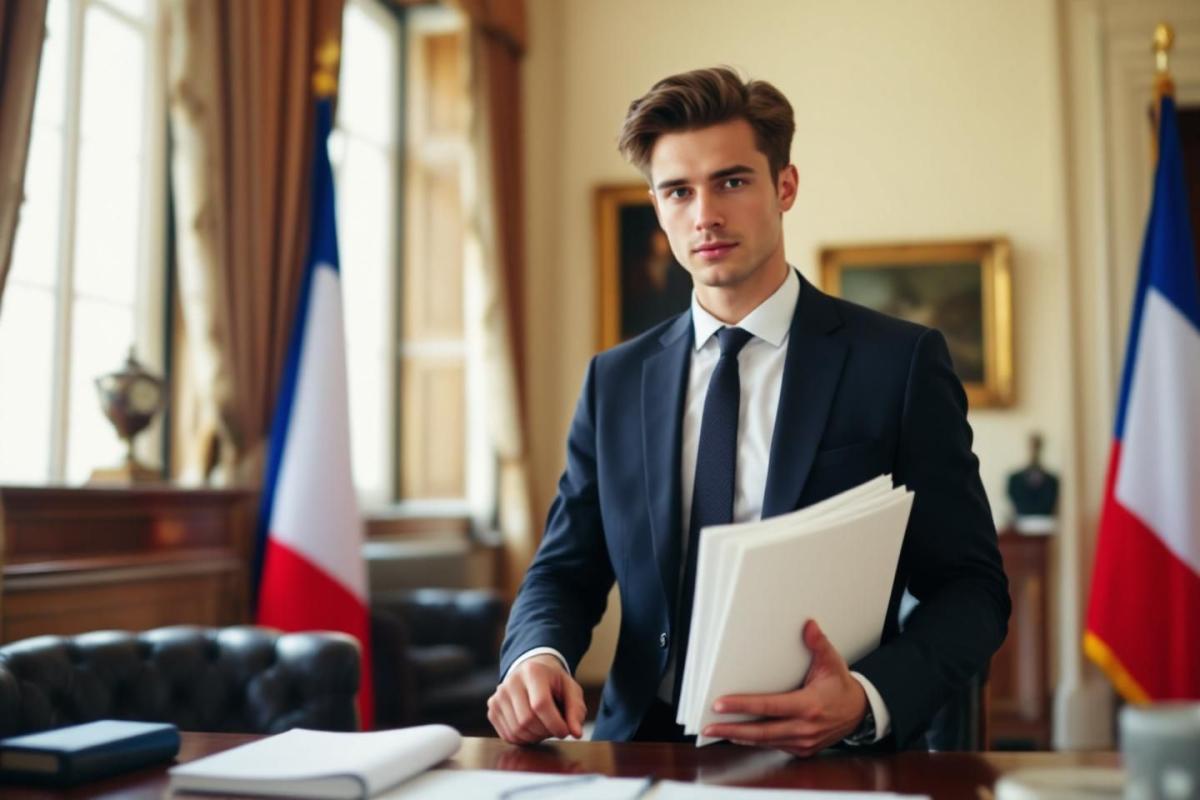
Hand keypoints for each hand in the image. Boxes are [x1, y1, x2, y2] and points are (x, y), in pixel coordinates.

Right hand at [487, 654, 585, 743]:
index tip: (565, 731)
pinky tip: (532, 728)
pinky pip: (507, 735)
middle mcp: (511, 682)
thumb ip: (575, 710)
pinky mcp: (492, 708)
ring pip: (517, 731)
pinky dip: (523, 739)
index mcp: (533, 672)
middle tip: (554, 728)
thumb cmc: (553, 682)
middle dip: (545, 732)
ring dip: (535, 737)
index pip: (540, 704)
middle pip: (527, 720)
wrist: (531, 671)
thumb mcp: (570, 689)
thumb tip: (576, 733)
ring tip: (544, 727)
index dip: (555, 723)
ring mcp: (498, 695)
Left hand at [702, 620, 867, 756]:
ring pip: (765, 742)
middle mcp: (805, 727)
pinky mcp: (802, 749)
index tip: (721, 704)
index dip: (743, 706)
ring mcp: (803, 742)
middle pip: (762, 731)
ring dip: (740, 738)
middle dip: (733, 730)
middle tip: (709, 726)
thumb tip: (809, 625)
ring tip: (717, 731)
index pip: (769, 706)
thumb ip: (819, 644)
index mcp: (809, 705)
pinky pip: (774, 746)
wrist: (859, 713)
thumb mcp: (833, 663)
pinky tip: (739, 736)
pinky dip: (755, 742)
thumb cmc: (841, 687)